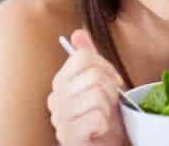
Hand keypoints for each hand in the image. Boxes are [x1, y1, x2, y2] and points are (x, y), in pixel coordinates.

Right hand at [48, 29, 127, 145]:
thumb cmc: (102, 117)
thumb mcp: (99, 84)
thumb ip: (90, 59)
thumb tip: (78, 32)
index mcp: (61, 81)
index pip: (83, 56)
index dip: (105, 65)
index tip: (113, 80)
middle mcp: (55, 98)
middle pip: (93, 75)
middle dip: (111, 90)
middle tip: (110, 103)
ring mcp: (60, 118)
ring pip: (97, 95)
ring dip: (108, 108)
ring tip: (103, 116)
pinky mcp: (69, 136)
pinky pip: (97, 117)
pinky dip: (104, 125)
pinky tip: (98, 130)